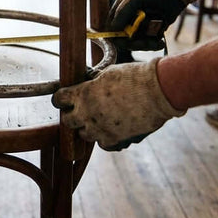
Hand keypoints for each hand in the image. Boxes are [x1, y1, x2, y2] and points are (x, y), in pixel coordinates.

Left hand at [52, 58, 184, 150]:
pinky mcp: (115, 139)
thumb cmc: (134, 77)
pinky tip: (112, 130)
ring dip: (88, 128)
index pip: (59, 99)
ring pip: (84, 135)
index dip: (60, 99)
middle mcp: (87, 113)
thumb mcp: (107, 74)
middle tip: (80, 111)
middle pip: (68, 121)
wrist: (158, 91)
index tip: (63, 99)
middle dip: (72, 115)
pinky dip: (105, 138)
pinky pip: (103, 144)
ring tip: (99, 119)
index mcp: (82, 94)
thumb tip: (88, 83)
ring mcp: (100, 129)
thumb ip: (93, 82)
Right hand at [110, 0, 196, 50]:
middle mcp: (128, 19)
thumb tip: (111, 30)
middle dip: (135, 44)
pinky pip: (149, 42)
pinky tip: (161, 41)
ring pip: (137, 43)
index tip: (128, 41)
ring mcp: (140, 25)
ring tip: (158, 41)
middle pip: (124, 39)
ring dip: (147, 45)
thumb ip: (122, 13)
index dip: (117, 37)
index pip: (111, 29)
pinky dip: (154, 44)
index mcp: (119, 11)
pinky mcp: (152, 30)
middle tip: (147, 43)